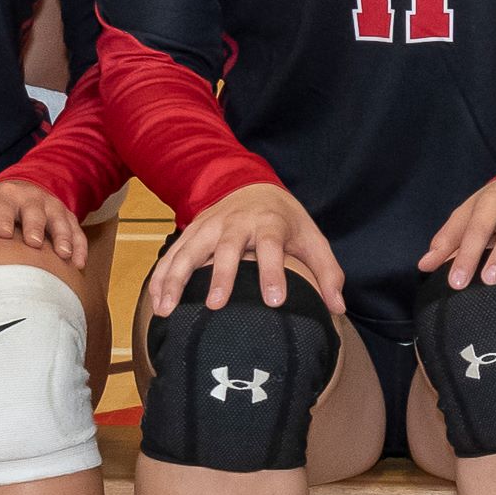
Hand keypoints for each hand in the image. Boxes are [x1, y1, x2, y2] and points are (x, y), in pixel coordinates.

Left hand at [0, 173, 94, 269]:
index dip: (2, 217)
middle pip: (34, 210)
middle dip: (35, 225)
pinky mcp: (66, 218)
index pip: (3, 204)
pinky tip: (78, 264)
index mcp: (4, 195)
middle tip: (34, 243)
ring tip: (64, 255)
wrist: (20, 191)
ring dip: (63, 237)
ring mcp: (52, 207)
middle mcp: (30, 198)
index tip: (1, 233)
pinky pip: (77, 231)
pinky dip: (79, 246)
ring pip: (60, 220)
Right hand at [153, 180, 339, 315]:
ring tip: (167, 310)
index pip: (272, 246)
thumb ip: (327, 272)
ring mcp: (210, 226)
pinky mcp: (191, 231)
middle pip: (227, 248)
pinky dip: (161, 276)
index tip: (275, 301)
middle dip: (221, 276)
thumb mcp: (312, 239)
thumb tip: (338, 308)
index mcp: (270, 223)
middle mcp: (237, 223)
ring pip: (190, 250)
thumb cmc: (285, 221)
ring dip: (176, 279)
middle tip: (216, 306)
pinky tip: (156, 302)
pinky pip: (172, 254)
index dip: (273, 272)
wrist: (252, 185)